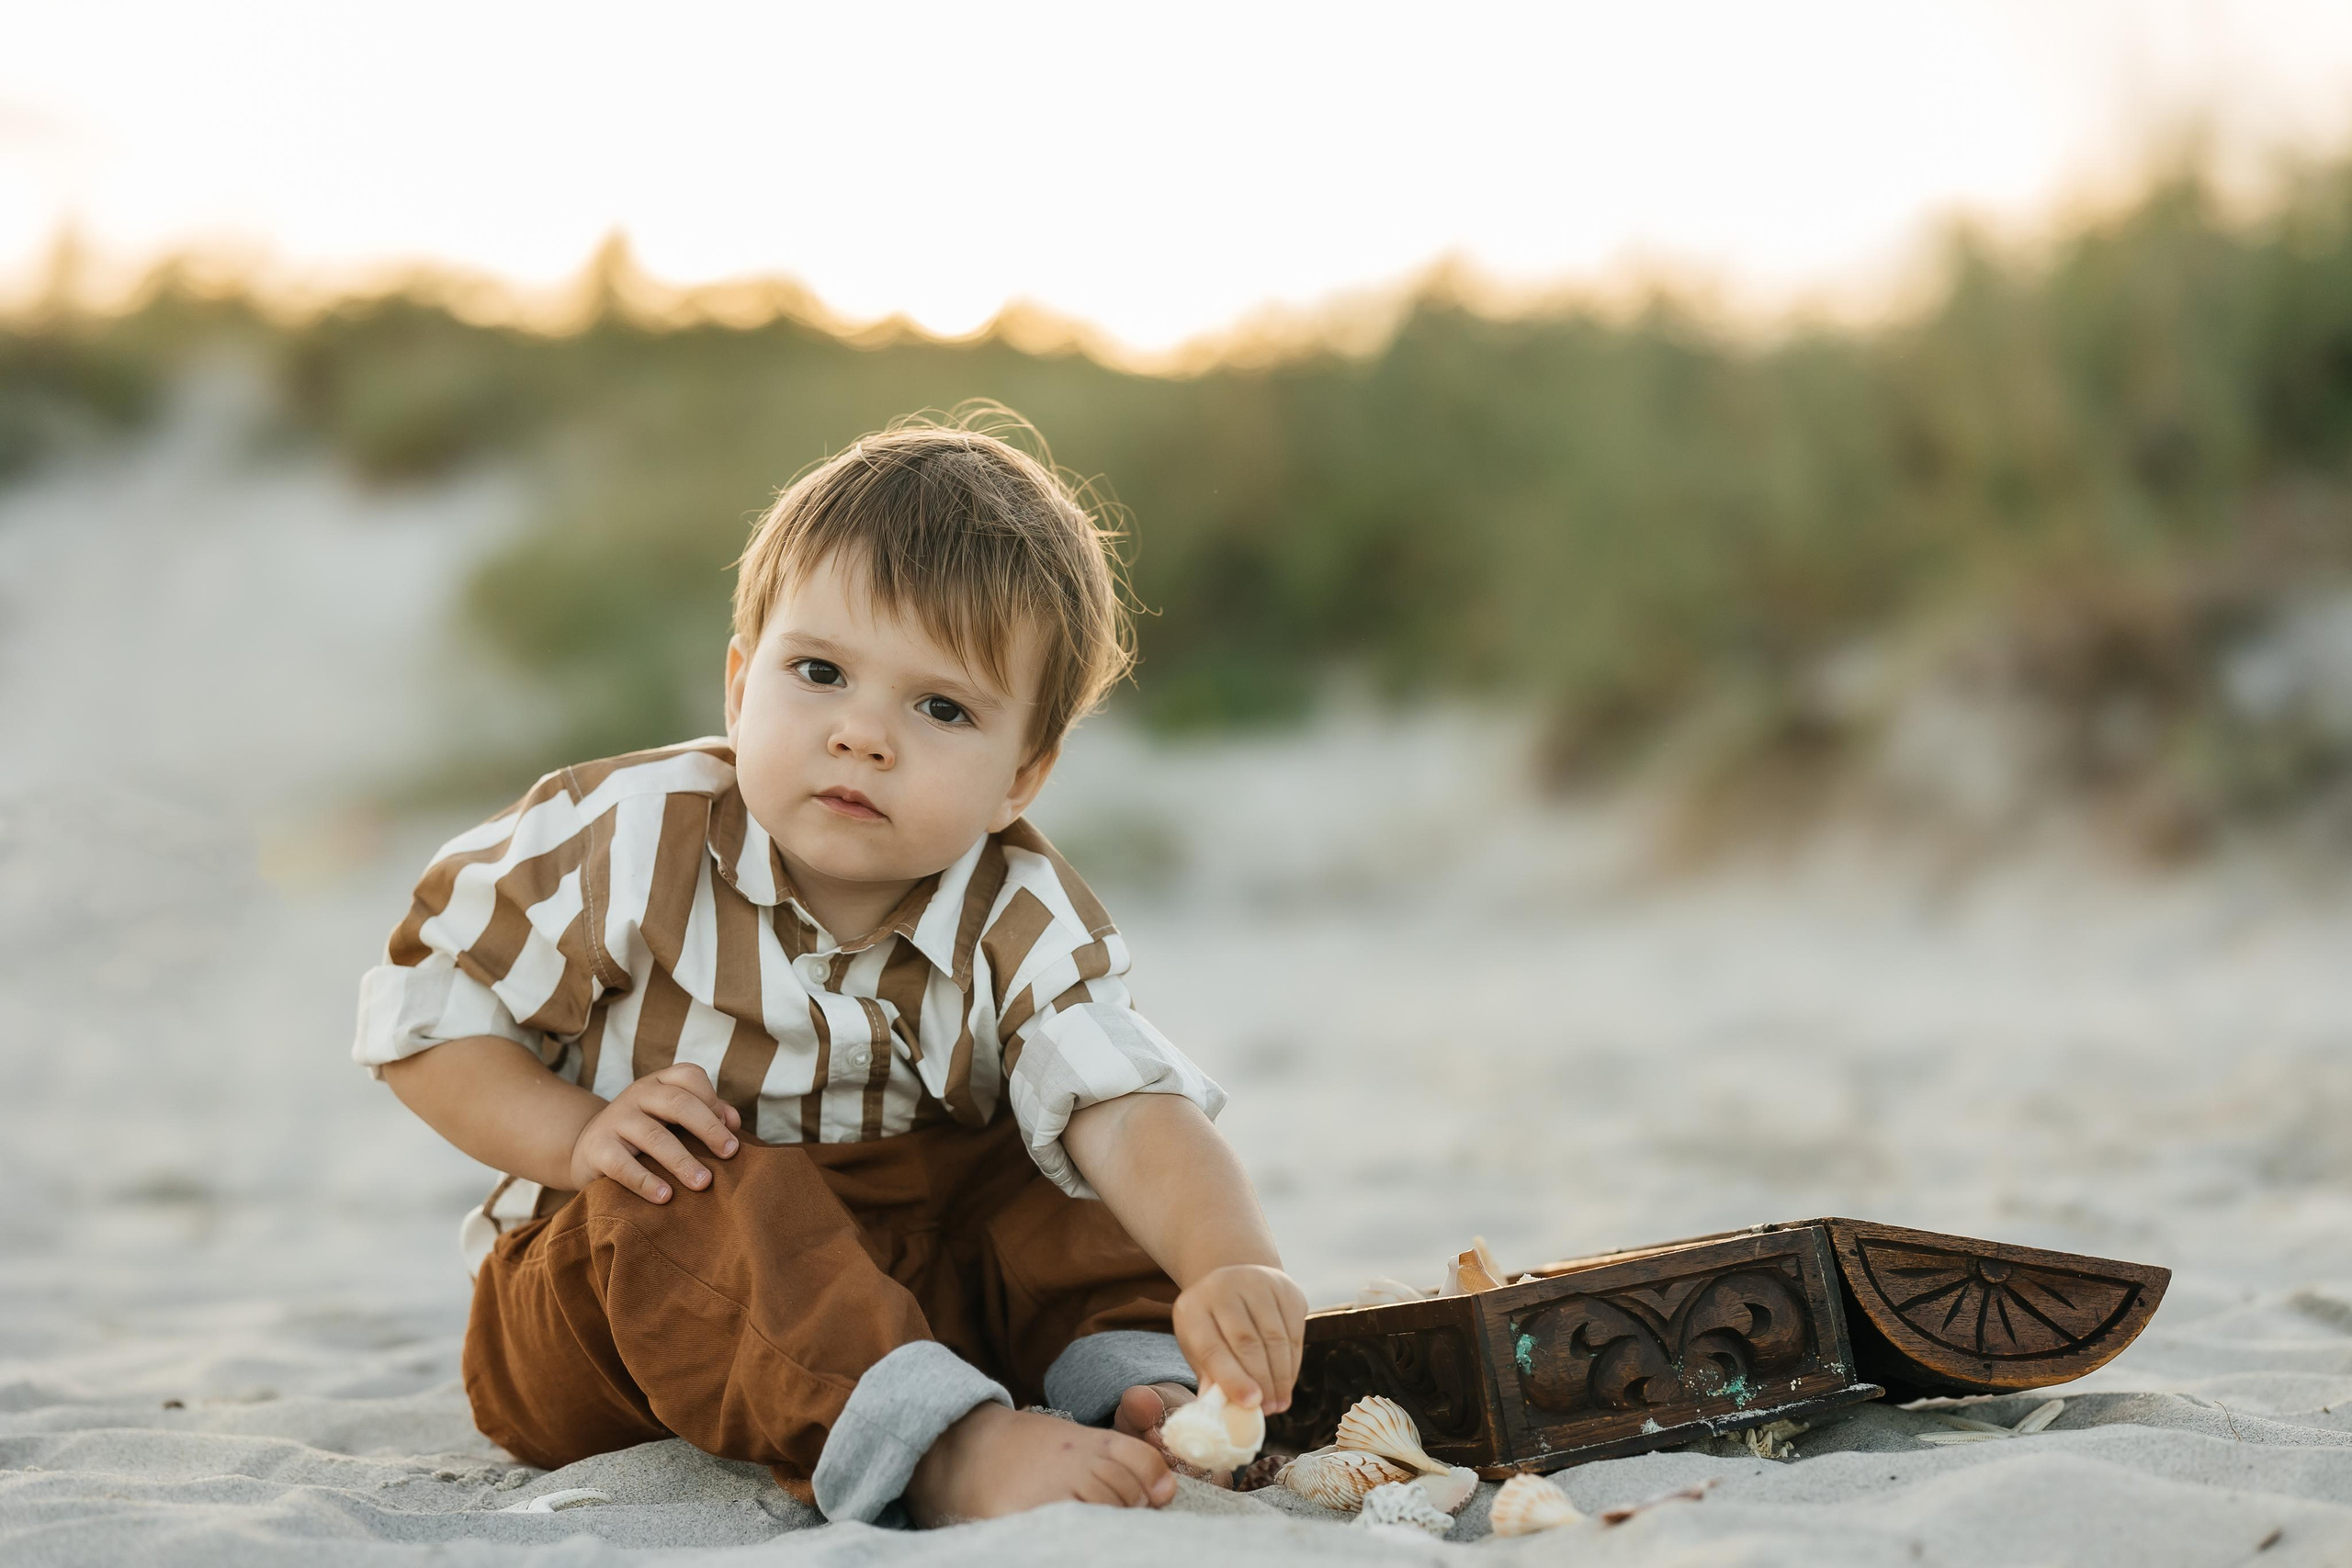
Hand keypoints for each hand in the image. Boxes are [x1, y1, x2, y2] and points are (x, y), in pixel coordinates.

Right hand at [566, 1064, 742, 1201]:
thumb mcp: (672, 1117)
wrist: (589, 1147)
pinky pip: (622, 1165)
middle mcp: (637, 1095)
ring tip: (703, 1183)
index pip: (689, 1075)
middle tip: (730, 1153)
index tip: (731, 1128)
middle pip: (677, 1102)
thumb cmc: (645, 1132)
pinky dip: (645, 1182)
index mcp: (659, 1083)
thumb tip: (734, 1123)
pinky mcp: (598, 1148)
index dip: (713, 1099)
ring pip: (653, 1135)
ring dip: (682, 1161)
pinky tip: (665, 1197)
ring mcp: (615, 1119)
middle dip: (708, 1128)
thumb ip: (705, 1114)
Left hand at [1171, 1263, 1308, 1412]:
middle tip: (1269, 1409)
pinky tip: (1287, 1382)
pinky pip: (1294, 1331)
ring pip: (1275, 1337)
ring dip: (1280, 1376)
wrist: (1234, 1283)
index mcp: (1193, 1307)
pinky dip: (1292, 1363)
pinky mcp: (1284, 1287)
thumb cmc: (1212, 1325)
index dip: (1231, 1378)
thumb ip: (1208, 1375)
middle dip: (1261, 1381)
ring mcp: (1256, 1282)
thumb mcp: (1198, 1346)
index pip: (1211, 1347)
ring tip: (1279, 1403)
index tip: (1250, 1404)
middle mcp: (1223, 1287)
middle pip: (1246, 1341)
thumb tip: (1218, 1411)